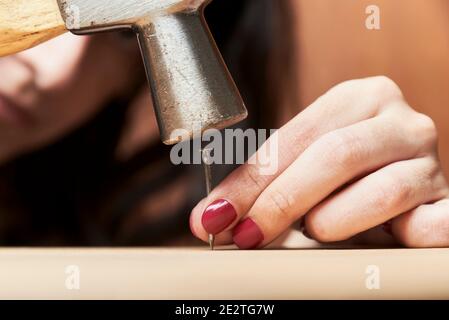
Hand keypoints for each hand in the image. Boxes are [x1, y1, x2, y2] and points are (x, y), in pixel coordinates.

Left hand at [189, 76, 448, 248]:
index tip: (217, 216)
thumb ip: (263, 184)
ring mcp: (429, 160)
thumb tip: (210, 217)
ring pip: (383, 190)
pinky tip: (388, 243)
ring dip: (335, 219)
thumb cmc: (344, 175)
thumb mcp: (303, 165)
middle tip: (247, 235)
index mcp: (358, 98)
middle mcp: (400, 121)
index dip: (253, 179)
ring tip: (316, 231)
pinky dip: (407, 237)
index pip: (297, 136)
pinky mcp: (447, 202)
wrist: (400, 179)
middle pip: (336, 155)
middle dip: (282, 200)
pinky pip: (433, 224)